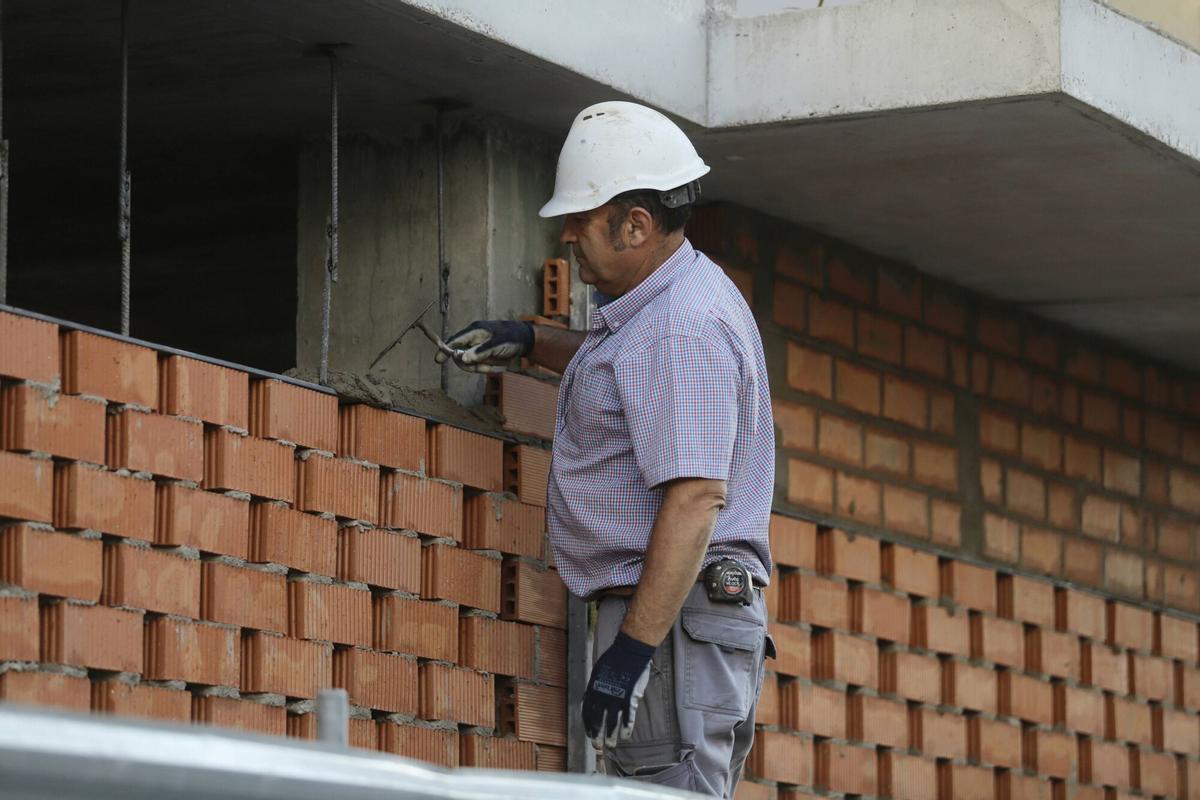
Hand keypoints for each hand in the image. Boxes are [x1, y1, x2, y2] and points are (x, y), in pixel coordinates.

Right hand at [436, 320, 533, 371]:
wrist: (525, 340)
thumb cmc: (511, 337)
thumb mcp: (496, 345)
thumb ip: (479, 352)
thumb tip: (462, 359)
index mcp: (473, 331)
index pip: (454, 341)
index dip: (444, 350)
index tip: (438, 360)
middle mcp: (473, 340)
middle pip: (461, 357)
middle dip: (473, 365)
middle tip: (486, 366)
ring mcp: (478, 349)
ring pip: (472, 365)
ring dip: (485, 367)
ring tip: (499, 361)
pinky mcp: (484, 357)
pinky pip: (482, 367)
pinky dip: (491, 368)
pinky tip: (501, 362)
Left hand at [582, 631, 654, 748]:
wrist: (629, 650)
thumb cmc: (614, 659)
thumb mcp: (598, 672)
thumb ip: (595, 688)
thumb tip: (591, 700)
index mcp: (592, 689)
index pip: (586, 712)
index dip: (588, 725)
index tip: (589, 734)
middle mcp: (602, 696)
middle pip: (597, 720)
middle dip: (596, 735)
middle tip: (597, 746)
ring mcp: (616, 698)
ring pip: (611, 723)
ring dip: (610, 736)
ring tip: (610, 745)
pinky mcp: (629, 698)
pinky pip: (627, 718)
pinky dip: (626, 728)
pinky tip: (625, 736)